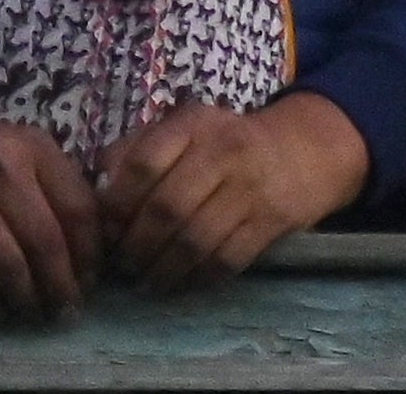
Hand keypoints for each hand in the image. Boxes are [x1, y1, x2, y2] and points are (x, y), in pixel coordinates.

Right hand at [0, 115, 98, 324]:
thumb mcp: (21, 151)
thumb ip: (56, 185)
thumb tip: (95, 242)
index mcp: (36, 148)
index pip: (78, 207)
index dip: (89, 253)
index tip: (91, 281)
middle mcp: (4, 169)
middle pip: (46, 240)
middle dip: (61, 284)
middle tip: (67, 311)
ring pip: (9, 262)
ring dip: (26, 297)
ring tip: (34, 314)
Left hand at [98, 93, 369, 293]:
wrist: (308, 149)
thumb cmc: (230, 142)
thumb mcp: (188, 128)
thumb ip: (139, 147)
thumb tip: (97, 183)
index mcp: (196, 124)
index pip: (144, 164)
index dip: (116, 204)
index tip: (105, 230)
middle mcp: (225, 151)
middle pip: (166, 208)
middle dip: (136, 246)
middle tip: (124, 264)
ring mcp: (252, 188)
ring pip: (195, 240)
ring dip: (163, 269)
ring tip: (147, 280)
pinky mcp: (272, 221)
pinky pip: (227, 260)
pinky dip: (198, 277)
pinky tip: (182, 281)